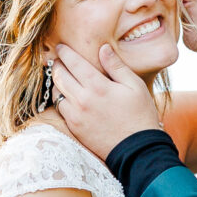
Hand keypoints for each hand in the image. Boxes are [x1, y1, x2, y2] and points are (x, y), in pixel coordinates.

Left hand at [51, 41, 163, 157]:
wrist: (137, 149)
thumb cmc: (140, 115)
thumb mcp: (135, 86)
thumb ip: (116, 66)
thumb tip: (103, 48)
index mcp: (98, 86)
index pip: (73, 63)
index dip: (65, 52)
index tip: (61, 46)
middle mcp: (83, 99)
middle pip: (59, 75)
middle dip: (56, 64)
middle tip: (57, 59)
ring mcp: (76, 115)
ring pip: (56, 92)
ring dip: (56, 81)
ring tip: (60, 76)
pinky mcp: (74, 128)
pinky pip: (59, 108)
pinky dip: (60, 98)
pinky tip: (65, 95)